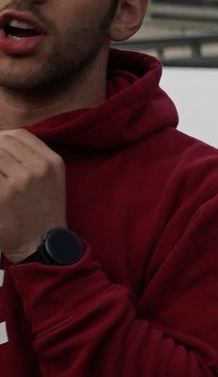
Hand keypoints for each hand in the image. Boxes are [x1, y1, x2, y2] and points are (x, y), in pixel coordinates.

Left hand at [0, 129, 65, 262]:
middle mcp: (37, 168)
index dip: (3, 137)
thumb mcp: (53, 179)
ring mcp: (19, 181)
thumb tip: (4, 140)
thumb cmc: (45, 210)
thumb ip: (35, 158)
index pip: (20, 135)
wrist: (41, 241)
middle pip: (3, 143)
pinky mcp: (2, 195)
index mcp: (52, 162)